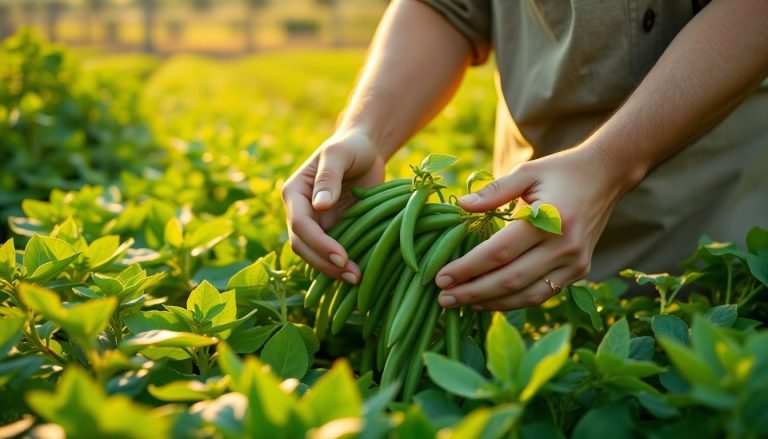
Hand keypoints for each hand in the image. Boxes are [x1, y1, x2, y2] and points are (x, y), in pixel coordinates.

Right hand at [282, 130, 384, 283]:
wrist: (365, 151)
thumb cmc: (350, 147)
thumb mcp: (339, 154)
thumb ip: (329, 177)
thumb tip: (320, 205)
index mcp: (295, 193)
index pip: (300, 224)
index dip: (319, 243)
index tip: (342, 256)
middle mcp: (300, 211)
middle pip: (303, 246)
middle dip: (325, 263)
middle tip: (353, 275)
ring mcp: (316, 224)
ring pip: (314, 255)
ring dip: (332, 270)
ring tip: (357, 279)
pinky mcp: (333, 231)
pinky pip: (331, 254)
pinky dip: (342, 266)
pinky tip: (360, 274)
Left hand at [434, 146, 631, 309]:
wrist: (607, 176)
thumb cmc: (561, 171)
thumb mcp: (527, 172)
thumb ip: (493, 192)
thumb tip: (460, 206)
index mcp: (550, 219)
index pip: (500, 252)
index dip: (468, 268)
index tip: (440, 276)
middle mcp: (565, 246)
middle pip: (511, 280)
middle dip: (473, 292)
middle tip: (443, 298)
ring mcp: (575, 263)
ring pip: (527, 295)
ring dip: (491, 303)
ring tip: (460, 303)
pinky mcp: (580, 271)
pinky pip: (542, 294)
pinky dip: (514, 302)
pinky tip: (488, 301)